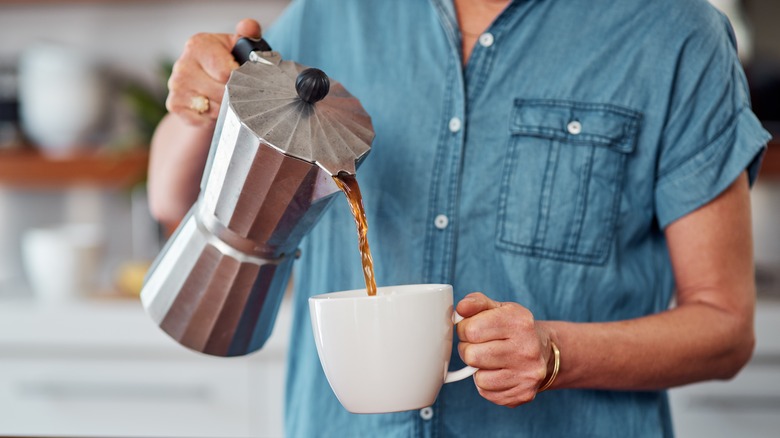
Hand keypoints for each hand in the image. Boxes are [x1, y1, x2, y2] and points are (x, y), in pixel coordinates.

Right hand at [166, 18, 261, 125]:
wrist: (204, 84)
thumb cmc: (225, 62)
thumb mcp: (238, 46)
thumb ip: (248, 34)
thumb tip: (248, 26)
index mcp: (198, 45)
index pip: (226, 72)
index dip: (240, 79)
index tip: (242, 76)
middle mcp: (182, 64)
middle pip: (221, 92)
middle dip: (235, 95)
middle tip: (237, 89)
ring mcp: (176, 86)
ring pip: (215, 109)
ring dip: (225, 108)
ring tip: (225, 96)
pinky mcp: (174, 105)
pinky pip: (204, 120)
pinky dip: (212, 118)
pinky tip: (212, 106)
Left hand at [456, 292, 553, 406]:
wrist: (544, 351)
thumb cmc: (514, 327)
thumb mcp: (498, 308)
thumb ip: (476, 303)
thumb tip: (460, 308)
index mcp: (519, 322)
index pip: (471, 330)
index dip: (464, 330)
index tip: (471, 329)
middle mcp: (527, 349)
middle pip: (471, 355)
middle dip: (468, 350)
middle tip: (478, 346)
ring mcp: (527, 374)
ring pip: (478, 377)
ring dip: (477, 368)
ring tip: (489, 359)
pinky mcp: (523, 393)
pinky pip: (487, 392)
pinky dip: (486, 383)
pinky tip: (497, 372)